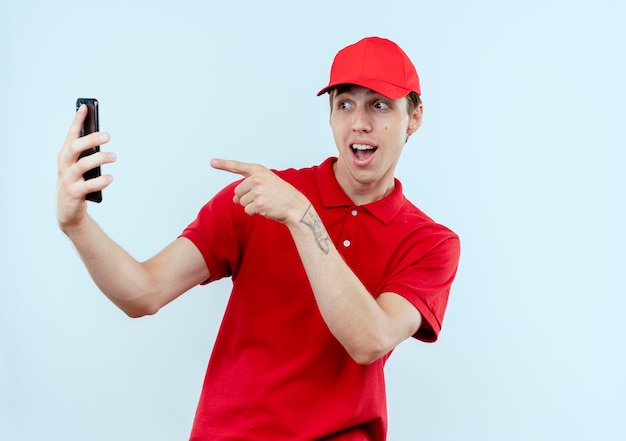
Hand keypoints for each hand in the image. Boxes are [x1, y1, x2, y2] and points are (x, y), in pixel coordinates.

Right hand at [56, 105, 115, 230]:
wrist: (67, 211)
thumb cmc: (76, 184)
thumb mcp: (78, 167)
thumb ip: (86, 154)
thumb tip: (101, 138)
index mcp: (65, 156)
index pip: (70, 135)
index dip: (77, 121)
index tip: (85, 107)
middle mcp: (64, 166)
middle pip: (75, 147)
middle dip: (91, 139)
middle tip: (108, 135)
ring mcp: (68, 180)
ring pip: (82, 165)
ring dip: (100, 159)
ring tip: (114, 156)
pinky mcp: (74, 194)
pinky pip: (88, 185)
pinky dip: (101, 181)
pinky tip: (111, 177)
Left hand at [210, 158, 307, 223]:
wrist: (295, 206)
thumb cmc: (280, 194)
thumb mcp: (266, 184)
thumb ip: (248, 187)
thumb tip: (234, 200)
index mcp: (259, 171)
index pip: (238, 166)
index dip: (223, 164)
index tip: (212, 162)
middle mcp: (258, 179)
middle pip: (237, 191)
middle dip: (246, 197)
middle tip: (263, 196)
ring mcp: (258, 191)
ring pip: (241, 202)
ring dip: (251, 205)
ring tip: (266, 202)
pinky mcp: (259, 204)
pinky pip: (247, 210)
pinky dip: (254, 212)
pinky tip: (266, 208)